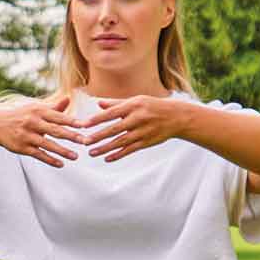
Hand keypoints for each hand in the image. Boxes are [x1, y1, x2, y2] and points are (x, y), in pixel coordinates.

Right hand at [0, 95, 84, 166]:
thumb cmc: (21, 115)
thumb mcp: (35, 108)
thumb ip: (53, 107)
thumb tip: (69, 99)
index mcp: (38, 111)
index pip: (59, 116)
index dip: (73, 121)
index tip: (86, 125)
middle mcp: (33, 122)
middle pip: (55, 130)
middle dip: (72, 136)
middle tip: (86, 141)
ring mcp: (27, 135)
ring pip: (47, 144)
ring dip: (62, 151)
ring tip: (75, 157)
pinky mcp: (22, 147)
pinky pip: (38, 154)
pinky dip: (49, 159)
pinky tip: (60, 164)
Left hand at [74, 95, 200, 160]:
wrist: (176, 117)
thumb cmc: (152, 106)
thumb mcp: (136, 100)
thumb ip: (116, 104)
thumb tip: (98, 104)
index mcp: (133, 106)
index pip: (111, 113)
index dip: (96, 119)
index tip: (83, 124)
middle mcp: (138, 118)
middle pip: (114, 129)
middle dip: (98, 136)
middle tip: (83, 142)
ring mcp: (143, 132)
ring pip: (120, 142)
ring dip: (105, 148)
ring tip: (91, 153)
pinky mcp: (147, 142)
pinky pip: (130, 150)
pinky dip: (118, 155)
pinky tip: (107, 158)